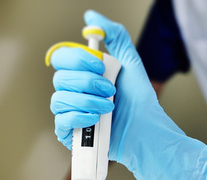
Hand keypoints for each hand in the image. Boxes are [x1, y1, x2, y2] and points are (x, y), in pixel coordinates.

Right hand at [49, 10, 206, 179]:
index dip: (78, 59)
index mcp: (82, 75)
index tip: (101, 64)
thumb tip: (91, 16)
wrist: (147, 133)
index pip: (61, 58)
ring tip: (108, 107)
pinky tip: (96, 118)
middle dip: (87, 82)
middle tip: (110, 90)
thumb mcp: (130, 63)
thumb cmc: (140, 102)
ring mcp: (71, 114)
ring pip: (58, 99)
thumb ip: (115, 36)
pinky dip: (78, 117)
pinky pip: (60, 122)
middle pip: (59, 78)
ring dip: (86, 100)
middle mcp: (73, 93)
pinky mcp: (71, 135)